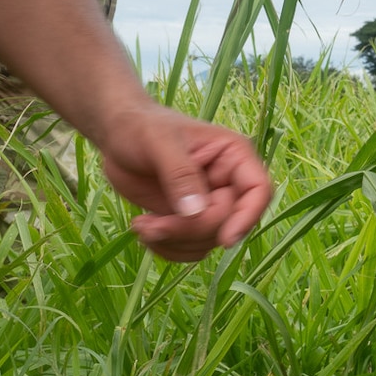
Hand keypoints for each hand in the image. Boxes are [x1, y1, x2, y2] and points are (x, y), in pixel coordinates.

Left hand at [93, 100, 273, 259]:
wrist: (117, 136)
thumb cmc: (140, 127)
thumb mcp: (158, 142)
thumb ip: (180, 174)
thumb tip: (197, 211)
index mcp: (232, 155)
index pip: (259, 190)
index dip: (247, 217)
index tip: (224, 240)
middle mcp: (227, 182)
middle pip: (228, 223)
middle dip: (189, 230)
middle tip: (151, 225)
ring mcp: (209, 204)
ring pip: (209, 241)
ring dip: (173, 242)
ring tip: (141, 225)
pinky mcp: (189, 220)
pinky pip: (191, 248)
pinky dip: (167, 248)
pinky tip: (144, 228)